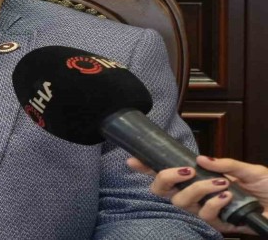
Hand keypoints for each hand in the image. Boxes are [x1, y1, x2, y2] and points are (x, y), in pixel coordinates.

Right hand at [127, 155, 267, 234]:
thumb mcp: (248, 169)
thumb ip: (224, 163)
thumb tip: (200, 159)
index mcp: (199, 178)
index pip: (169, 173)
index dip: (147, 167)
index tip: (134, 160)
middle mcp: (197, 195)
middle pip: (163, 191)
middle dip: (165, 178)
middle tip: (183, 170)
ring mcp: (205, 210)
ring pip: (182, 202)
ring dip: (197, 189)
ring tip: (219, 183)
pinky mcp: (218, 224)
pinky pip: (205, 215)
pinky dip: (213, 203)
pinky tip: (226, 195)